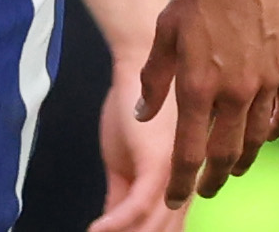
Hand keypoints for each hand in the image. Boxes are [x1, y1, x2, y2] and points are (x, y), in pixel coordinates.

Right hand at [94, 54, 186, 230]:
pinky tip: (97, 230)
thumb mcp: (122, 155)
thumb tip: (113, 220)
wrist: (140, 63)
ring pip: (154, 225)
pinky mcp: (157, 163)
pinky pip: (137, 204)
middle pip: (165, 229)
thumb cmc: (133, 103)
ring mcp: (172, 175)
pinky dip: (116, 221)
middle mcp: (181, 183)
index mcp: (178, 182)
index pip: (169, 225)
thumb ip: (122, 190)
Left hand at [139, 0, 278, 201]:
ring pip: (259, 140)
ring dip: (244, 159)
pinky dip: (276, 132)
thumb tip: (141, 114)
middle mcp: (236, 91)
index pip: (187, 150)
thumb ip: (154, 78)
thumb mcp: (164, 29)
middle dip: (212, 178)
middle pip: (226, 154)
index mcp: (198, 82)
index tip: (173, 197)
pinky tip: (267, 135)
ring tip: (233, 167)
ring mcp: (271, 83)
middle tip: (203, 190)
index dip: (179, 180)